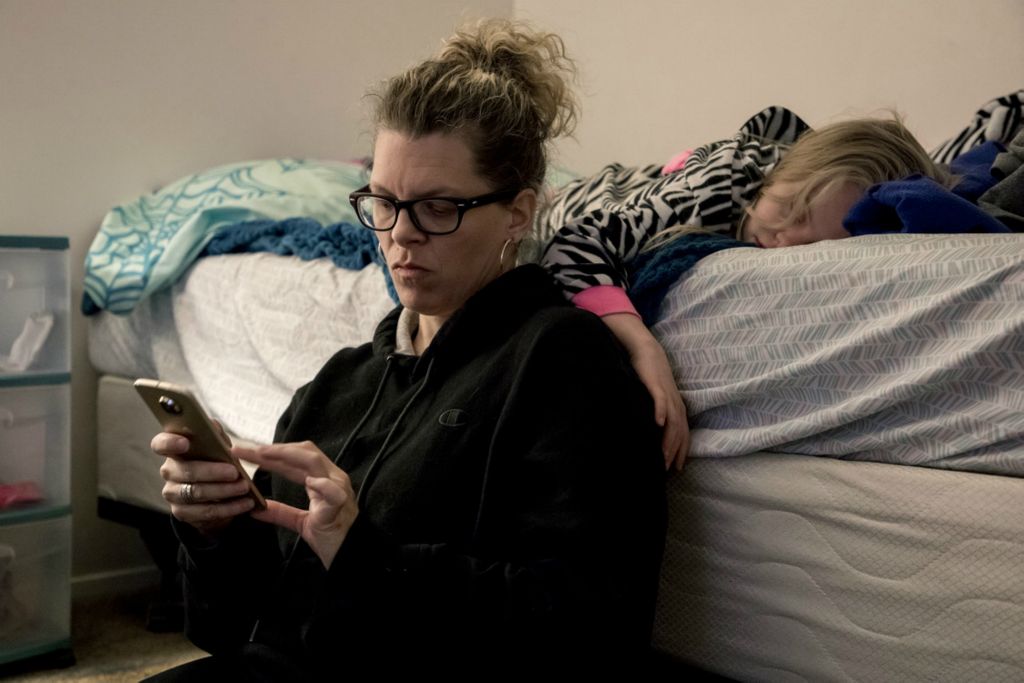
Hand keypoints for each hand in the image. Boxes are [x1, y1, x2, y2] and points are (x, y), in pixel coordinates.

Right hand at [153, 430, 256, 535]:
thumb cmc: (215, 462)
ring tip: (244, 487)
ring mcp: (173, 494)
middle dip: (212, 472)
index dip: (170, 443)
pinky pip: (205, 512)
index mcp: (173, 451)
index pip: (160, 444)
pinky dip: (228, 508)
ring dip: (223, 491)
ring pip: (196, 493)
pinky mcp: (182, 513)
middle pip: (186, 471)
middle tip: (234, 472)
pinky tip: (244, 504)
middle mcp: (169, 472)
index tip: (185, 443)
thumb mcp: (217, 448)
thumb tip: (213, 425)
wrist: (215, 494)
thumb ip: (215, 437)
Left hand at [237, 441, 357, 568]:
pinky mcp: (340, 506)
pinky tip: (308, 481)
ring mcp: (338, 489)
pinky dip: (321, 484)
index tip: (246, 452)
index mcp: (324, 479)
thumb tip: (256, 507)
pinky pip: (333, 492)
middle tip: (244, 450)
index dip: (272, 453)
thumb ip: (281, 511)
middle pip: (303, 452)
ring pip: (313, 462)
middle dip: (273, 449)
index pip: (296, 459)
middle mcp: (332, 478)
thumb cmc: (330, 536)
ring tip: (262, 455)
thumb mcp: (300, 521)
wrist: (349, 556)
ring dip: (285, 455)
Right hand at [602, 313, 689, 469]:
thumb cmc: (649, 377)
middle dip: (674, 452)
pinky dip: (661, 412)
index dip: (680, 452)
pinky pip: (661, 401)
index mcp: (677, 409)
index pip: (683, 435)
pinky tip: (657, 423)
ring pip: (673, 422)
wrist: (647, 351)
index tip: (675, 468)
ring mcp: (667, 395)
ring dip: (668, 440)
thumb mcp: (656, 398)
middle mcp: (676, 404)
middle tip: (666, 469)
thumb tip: (650, 433)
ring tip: (662, 455)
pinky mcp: (657, 386)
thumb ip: (656, 414)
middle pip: (680, 432)